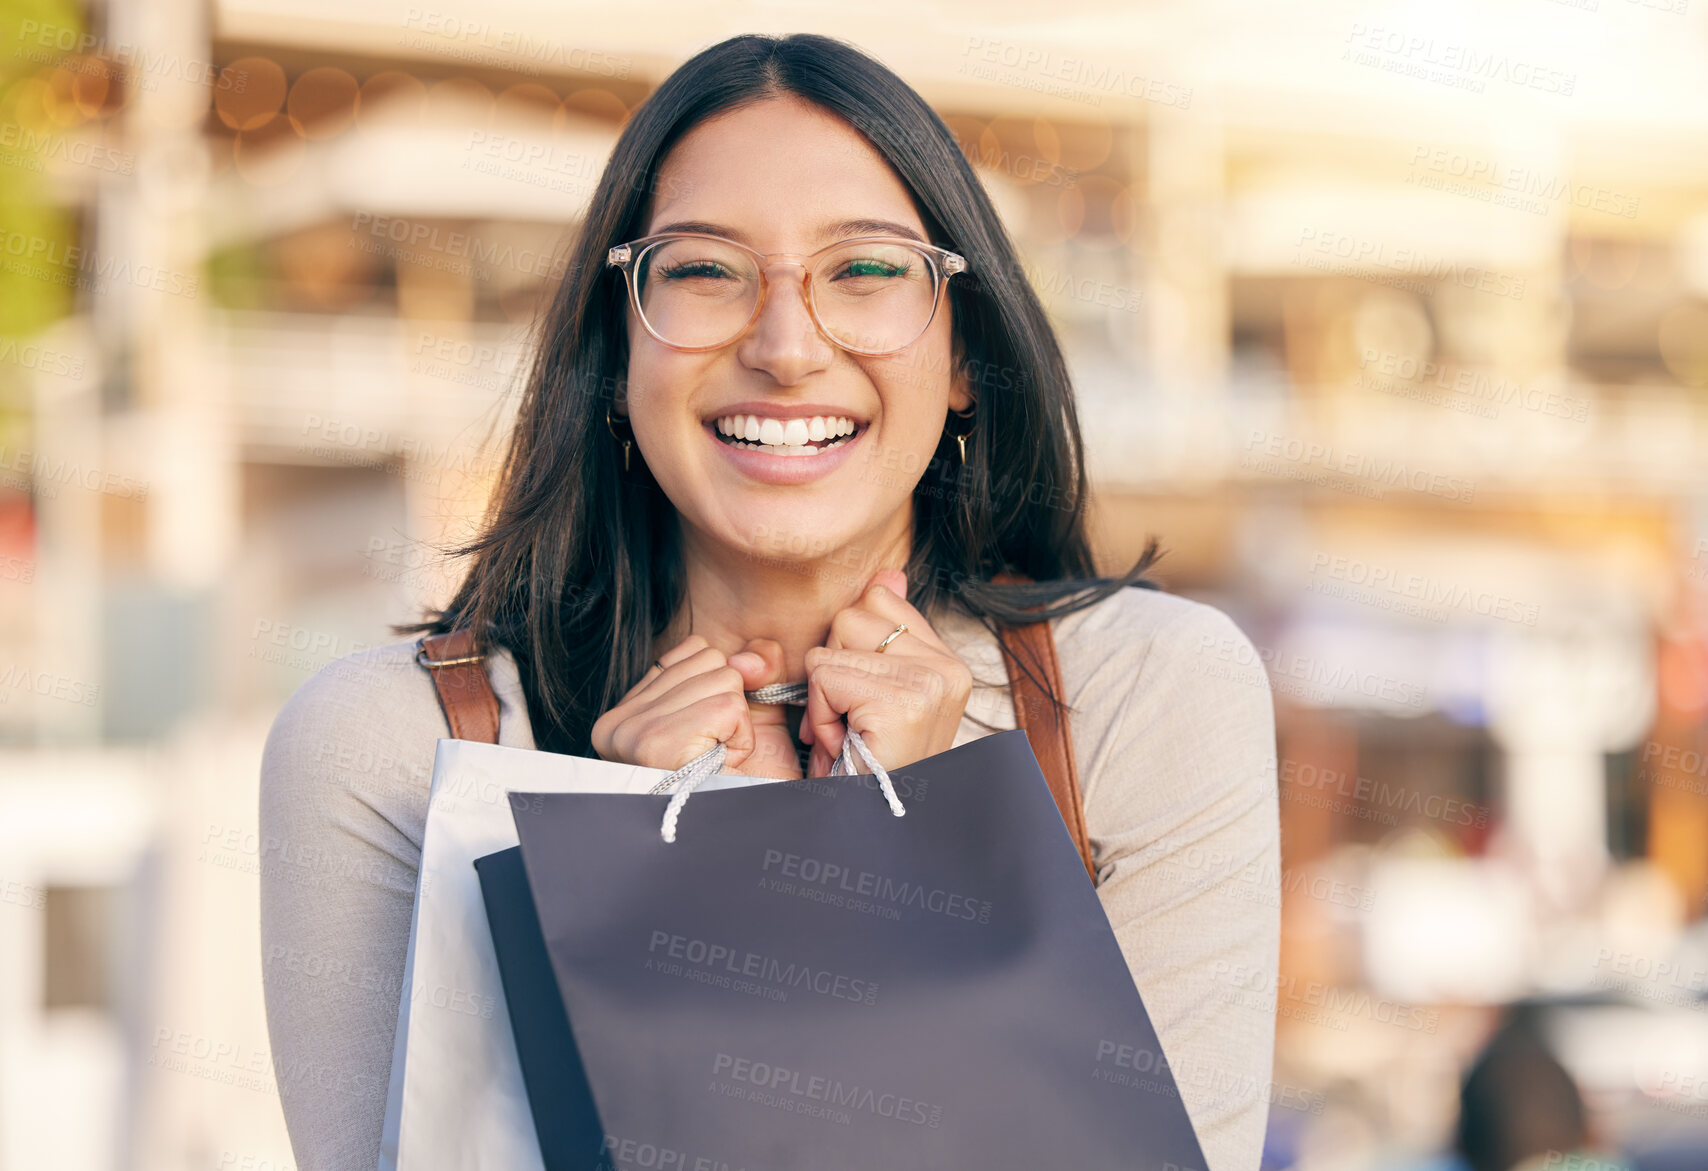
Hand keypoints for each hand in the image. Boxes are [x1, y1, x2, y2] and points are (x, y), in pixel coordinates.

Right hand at [590, 635, 804, 778]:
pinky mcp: (663, 741)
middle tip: (713, 749)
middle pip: (712, 661)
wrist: (731, 840)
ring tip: (715, 758)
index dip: (720, 688)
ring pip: (725, 679)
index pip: (694, 652)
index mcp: (623, 713)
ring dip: (738, 723)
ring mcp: (635, 732)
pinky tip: (722, 764)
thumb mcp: (738, 713)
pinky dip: (742, 737)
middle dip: (729, 704)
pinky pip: (731, 706)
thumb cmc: (734, 782)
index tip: (708, 731)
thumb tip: (748, 658)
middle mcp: (618, 722)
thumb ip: (747, 669)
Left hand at [801, 568, 973, 776]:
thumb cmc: (864, 768)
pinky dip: (819, 713)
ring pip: (833, 644)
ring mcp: (930, 683)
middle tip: (854, 723)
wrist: (870, 830)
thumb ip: (882, 631)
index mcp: (947, 662)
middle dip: (834, 670)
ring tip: (850, 734)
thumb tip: (889, 572)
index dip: (850, 650)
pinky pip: (824, 674)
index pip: (879, 599)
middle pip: (852, 615)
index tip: (863, 700)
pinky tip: (844, 744)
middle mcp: (948, 668)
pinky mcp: (903, 700)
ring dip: (824, 696)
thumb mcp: (873, 691)